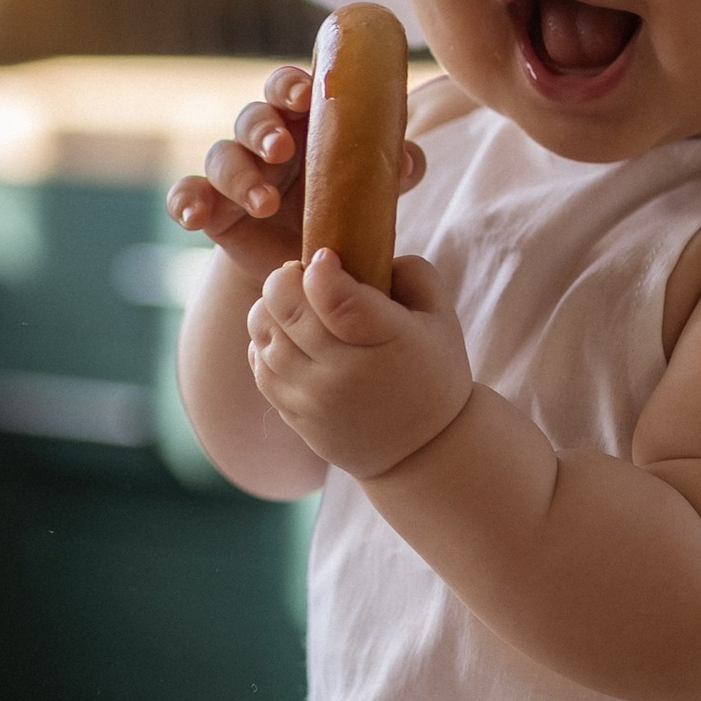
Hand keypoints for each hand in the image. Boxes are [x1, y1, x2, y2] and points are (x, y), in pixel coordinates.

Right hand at [168, 66, 425, 292]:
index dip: (290, 84)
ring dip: (239, 175)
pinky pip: (187, 195)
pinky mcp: (213, 209)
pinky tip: (194, 217)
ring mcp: (234, 173)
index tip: (303, 95)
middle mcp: (263, 140)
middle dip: (263, 129)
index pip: (288, 87)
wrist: (312, 265)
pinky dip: (185, 202)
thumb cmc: (343, 207)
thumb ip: (395, 168)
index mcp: (302, 121)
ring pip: (222, 157)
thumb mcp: (372, 187)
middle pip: (251, 117)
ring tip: (262, 204)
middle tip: (281, 150)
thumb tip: (408, 159)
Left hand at [245, 251, 470, 481]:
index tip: (324, 257)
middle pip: (287, 308)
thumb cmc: (432, 371)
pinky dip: (264, 342)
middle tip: (300, 275)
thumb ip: (411, 272)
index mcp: (388, 341)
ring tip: (292, 306)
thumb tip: (360, 250)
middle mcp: (346, 373)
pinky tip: (287, 336)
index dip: (320, 269)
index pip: (336, 298)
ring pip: (264, 334)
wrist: (424, 450)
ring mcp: (315, 398)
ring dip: (270, 308)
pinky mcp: (295, 415)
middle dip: (284, 279)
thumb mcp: (441, 317)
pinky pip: (259, 366)